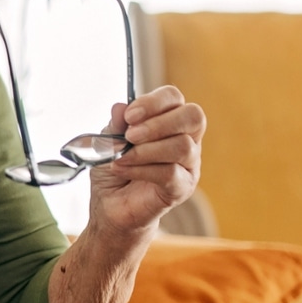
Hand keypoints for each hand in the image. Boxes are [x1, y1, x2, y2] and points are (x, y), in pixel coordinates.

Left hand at [88, 85, 205, 236]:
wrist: (111, 204)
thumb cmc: (115, 166)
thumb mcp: (108, 140)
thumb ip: (116, 124)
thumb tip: (120, 107)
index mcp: (169, 119)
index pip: (174, 98)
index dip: (153, 102)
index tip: (129, 116)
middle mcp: (186, 138)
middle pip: (193, 116)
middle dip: (158, 124)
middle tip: (130, 136)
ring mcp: (189, 164)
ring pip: (182, 146)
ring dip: (146, 150)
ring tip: (122, 157)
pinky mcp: (183, 187)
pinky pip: (171, 173)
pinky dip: (142, 169)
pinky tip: (124, 169)